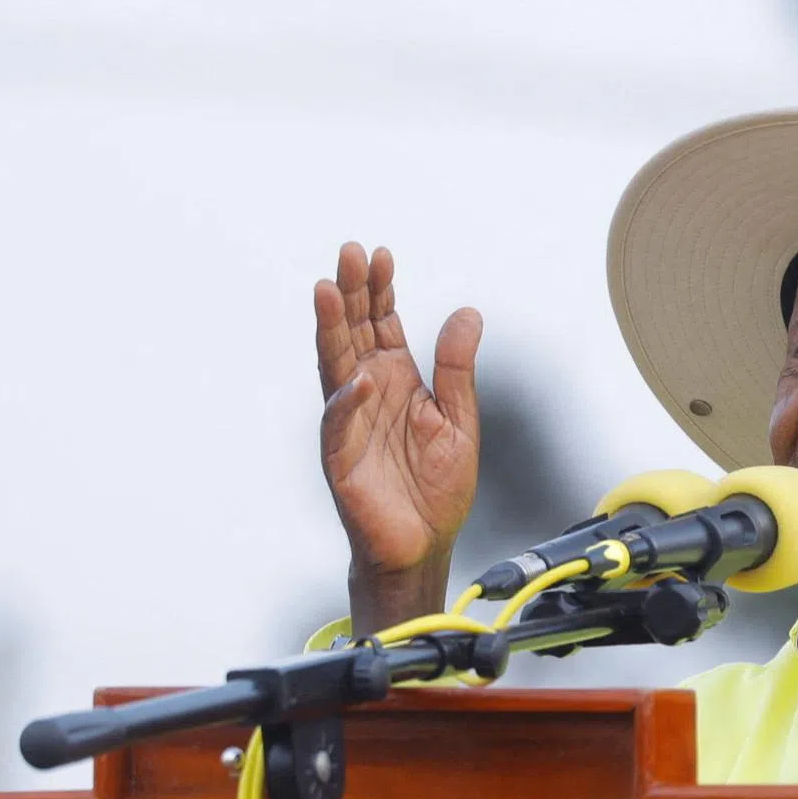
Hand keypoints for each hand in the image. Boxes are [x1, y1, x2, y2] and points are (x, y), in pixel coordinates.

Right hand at [315, 243, 482, 630]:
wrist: (423, 547)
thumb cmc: (436, 488)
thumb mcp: (460, 420)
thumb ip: (458, 368)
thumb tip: (468, 311)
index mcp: (396, 379)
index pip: (382, 323)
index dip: (380, 290)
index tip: (382, 255)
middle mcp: (368, 392)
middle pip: (353, 332)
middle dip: (351, 292)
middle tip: (350, 251)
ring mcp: (351, 422)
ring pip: (335, 366)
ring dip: (331, 329)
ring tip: (329, 289)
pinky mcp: (342, 458)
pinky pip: (341, 424)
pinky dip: (348, 401)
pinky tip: (361, 378)